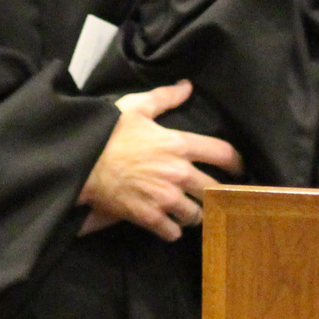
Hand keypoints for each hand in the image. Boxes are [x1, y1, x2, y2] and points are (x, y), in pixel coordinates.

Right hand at [77, 80, 244, 240]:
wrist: (80, 162)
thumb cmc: (108, 133)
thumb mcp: (136, 107)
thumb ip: (165, 97)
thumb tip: (187, 86)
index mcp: (179, 145)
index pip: (223, 154)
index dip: (236, 163)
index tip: (239, 170)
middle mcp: (179, 173)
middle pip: (215, 190)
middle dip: (217, 195)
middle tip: (214, 197)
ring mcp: (165, 197)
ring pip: (196, 215)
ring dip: (195, 215)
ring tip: (189, 212)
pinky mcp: (148, 217)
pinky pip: (172, 232)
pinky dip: (172, 231)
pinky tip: (169, 226)